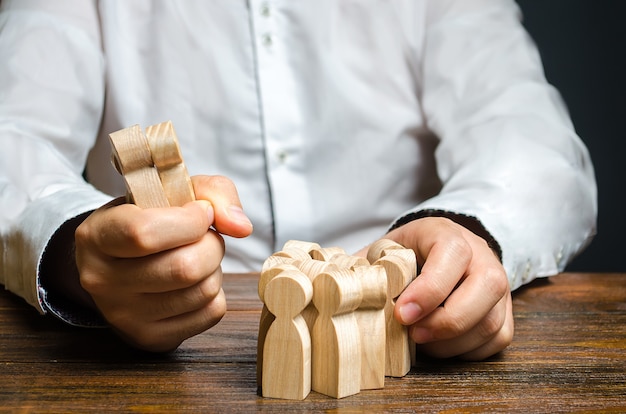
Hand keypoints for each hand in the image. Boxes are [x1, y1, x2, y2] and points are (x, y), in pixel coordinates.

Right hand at [75, 175, 252, 351]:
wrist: (122, 262)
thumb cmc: (151, 218)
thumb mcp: (172, 190)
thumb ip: (212, 193)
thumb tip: (241, 226)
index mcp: (96, 236)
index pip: (144, 233)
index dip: (189, 221)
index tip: (200, 211)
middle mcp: (102, 281)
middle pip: (183, 268)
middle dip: (212, 245)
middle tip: (206, 236)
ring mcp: (124, 315)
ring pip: (202, 291)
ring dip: (215, 268)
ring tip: (198, 256)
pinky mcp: (151, 337)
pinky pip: (211, 313)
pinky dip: (216, 292)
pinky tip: (196, 281)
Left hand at [359, 217, 512, 359]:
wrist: (444, 248)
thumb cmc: (410, 252)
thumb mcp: (387, 248)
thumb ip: (367, 264)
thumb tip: (338, 284)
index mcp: (448, 234)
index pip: (452, 255)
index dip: (429, 289)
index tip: (402, 313)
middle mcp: (482, 256)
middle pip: (486, 288)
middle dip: (447, 321)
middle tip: (414, 335)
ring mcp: (499, 285)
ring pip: (491, 320)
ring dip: (453, 342)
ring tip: (422, 342)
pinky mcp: (504, 310)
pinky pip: (497, 338)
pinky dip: (468, 350)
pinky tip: (442, 346)